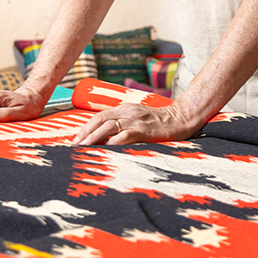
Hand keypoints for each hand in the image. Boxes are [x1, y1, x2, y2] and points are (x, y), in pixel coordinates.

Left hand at [72, 101, 200, 145]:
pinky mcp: (145, 130)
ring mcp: (136, 120)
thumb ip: (124, 123)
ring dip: (94, 138)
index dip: (86, 127)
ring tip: (84, 148)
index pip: (99, 116)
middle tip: (75, 146)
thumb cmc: (159, 122)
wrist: (182, 118)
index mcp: (125, 108)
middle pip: (100, 120)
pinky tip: (105, 150)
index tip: (76, 139)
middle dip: (85, 133)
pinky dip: (113, 142)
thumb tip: (106, 138)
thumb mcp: (138, 118)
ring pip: (109, 127)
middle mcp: (128, 112)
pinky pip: (125, 135)